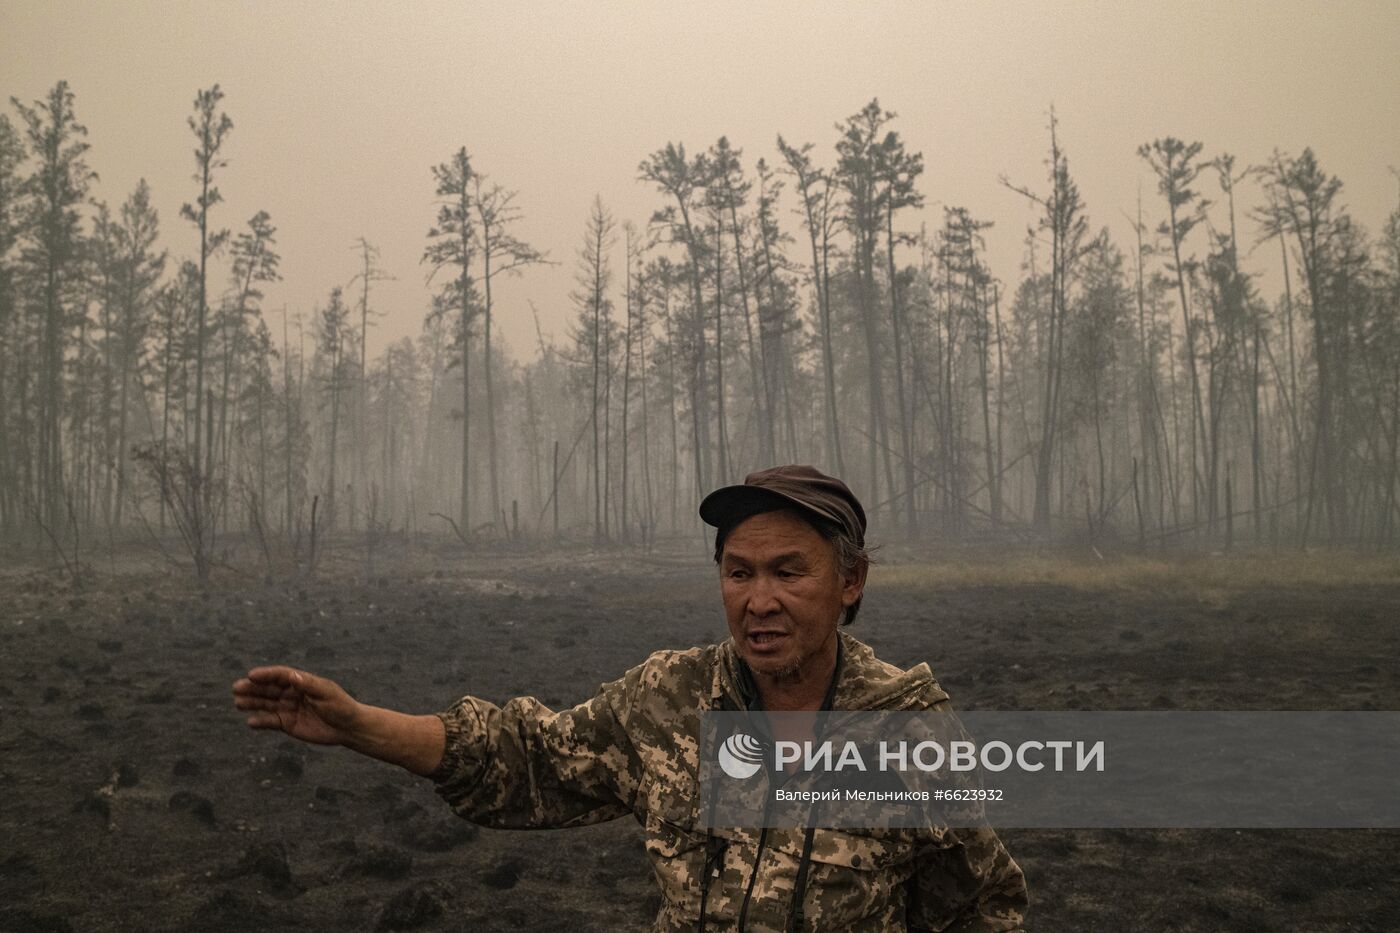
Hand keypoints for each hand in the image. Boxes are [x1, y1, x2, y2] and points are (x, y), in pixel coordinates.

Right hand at [232, 666, 362, 746]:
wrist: (347, 727)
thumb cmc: (340, 705)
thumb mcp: (326, 692)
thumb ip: (308, 684)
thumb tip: (292, 675)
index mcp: (301, 682)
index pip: (280, 675)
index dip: (265, 674)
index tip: (251, 675)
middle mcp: (291, 693)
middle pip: (268, 689)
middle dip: (252, 688)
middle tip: (236, 688)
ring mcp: (288, 708)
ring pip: (266, 704)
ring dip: (252, 703)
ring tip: (238, 703)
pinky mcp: (287, 724)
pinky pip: (270, 722)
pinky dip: (260, 721)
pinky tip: (250, 722)